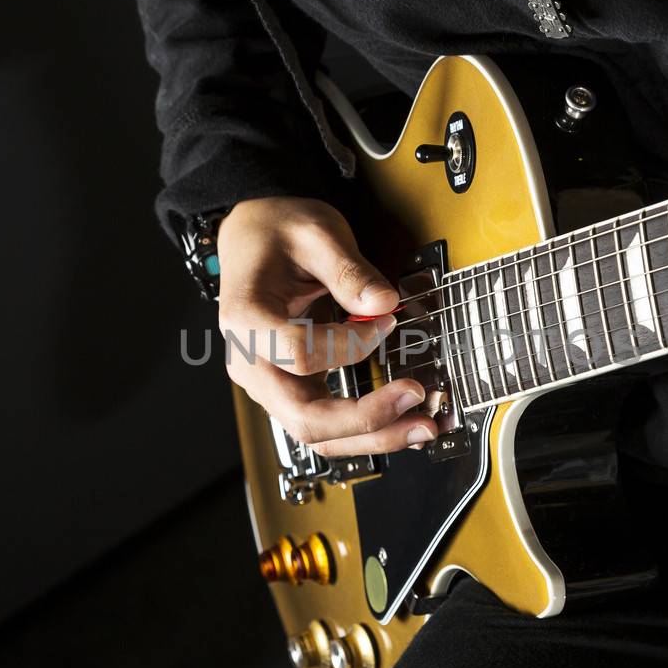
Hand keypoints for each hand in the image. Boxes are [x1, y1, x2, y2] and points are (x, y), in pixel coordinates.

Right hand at [216, 196, 438, 454]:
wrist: (255, 235)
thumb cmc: (276, 231)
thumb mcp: (316, 233)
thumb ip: (350, 271)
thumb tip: (383, 305)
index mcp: (246, 319)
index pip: (300, 354)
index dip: (351, 346)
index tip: (386, 323)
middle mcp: (249, 361)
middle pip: (304, 417)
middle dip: (366, 420)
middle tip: (417, 404)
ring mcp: (265, 380)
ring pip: (315, 432)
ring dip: (370, 436)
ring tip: (421, 425)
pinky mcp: (286, 387)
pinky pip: (322, 422)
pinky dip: (361, 429)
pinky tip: (398, 421)